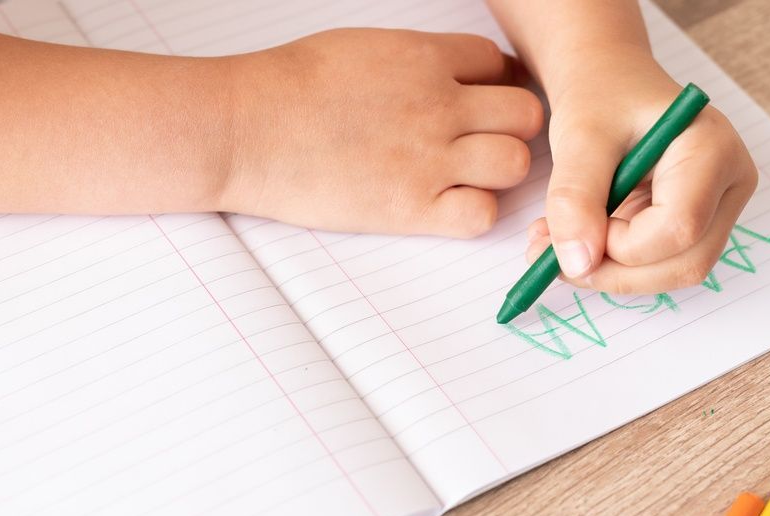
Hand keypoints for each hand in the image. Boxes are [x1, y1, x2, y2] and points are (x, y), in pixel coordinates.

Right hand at [221, 28, 543, 236]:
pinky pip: (482, 214)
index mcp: (424, 58)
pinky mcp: (410, 208)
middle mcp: (437, 106)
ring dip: (500, 169)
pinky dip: (474, 211)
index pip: (498, 64)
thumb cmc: (290, 86)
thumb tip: (451, 73)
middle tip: (481, 139)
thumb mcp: (363, 47)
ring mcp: (428, 159)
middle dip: (510, 125)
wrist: (245, 128)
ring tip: (467, 173)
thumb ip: (417, 60)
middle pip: (524, 113)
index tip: (476, 100)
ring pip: (515, 162)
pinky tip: (446, 204)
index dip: (492, 83)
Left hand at [525, 52, 756, 292]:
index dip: (621, 246)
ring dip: (609, 273)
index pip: (680, 226)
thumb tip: (577, 264)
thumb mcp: (579, 136)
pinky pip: (658, 266)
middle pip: (685, 262)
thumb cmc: (601, 97)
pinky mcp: (696, 227)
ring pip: (671, 273)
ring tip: (554, 244)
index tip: (570, 230)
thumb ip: (575, 198)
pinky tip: (577, 240)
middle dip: (615, 272)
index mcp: (714, 149)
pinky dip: (612, 265)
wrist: (609, 83)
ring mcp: (717, 210)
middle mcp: (730, 185)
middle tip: (551, 257)